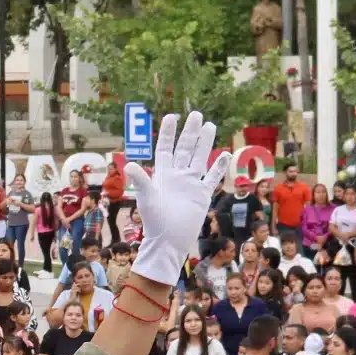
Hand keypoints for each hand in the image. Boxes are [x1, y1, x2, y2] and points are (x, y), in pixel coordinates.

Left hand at [122, 111, 228, 288]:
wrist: (169, 240)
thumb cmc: (154, 220)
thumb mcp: (146, 198)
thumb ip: (141, 180)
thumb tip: (130, 164)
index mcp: (163, 174)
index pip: (165, 148)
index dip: (167, 133)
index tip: (171, 117)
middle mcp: (178, 175)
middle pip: (185, 149)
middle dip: (190, 132)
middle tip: (196, 114)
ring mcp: (191, 184)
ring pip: (199, 158)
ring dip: (204, 143)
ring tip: (210, 126)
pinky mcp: (202, 194)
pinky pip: (212, 177)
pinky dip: (218, 167)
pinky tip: (225, 154)